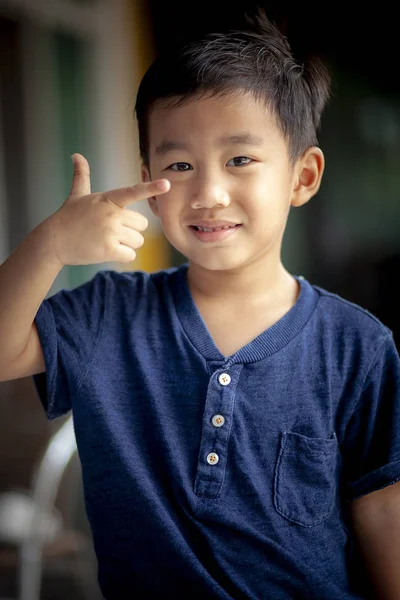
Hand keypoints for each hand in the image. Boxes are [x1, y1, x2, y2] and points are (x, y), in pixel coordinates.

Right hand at [47, 153, 169, 265]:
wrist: (53, 241)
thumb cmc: (67, 217)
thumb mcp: (76, 195)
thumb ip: (81, 176)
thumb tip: (76, 155)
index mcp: (108, 199)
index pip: (133, 192)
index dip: (151, 187)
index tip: (167, 183)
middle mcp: (112, 214)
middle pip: (142, 224)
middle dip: (131, 230)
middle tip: (111, 231)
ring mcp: (111, 232)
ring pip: (138, 241)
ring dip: (126, 244)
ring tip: (107, 241)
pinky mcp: (109, 250)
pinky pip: (130, 255)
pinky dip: (122, 256)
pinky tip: (107, 251)